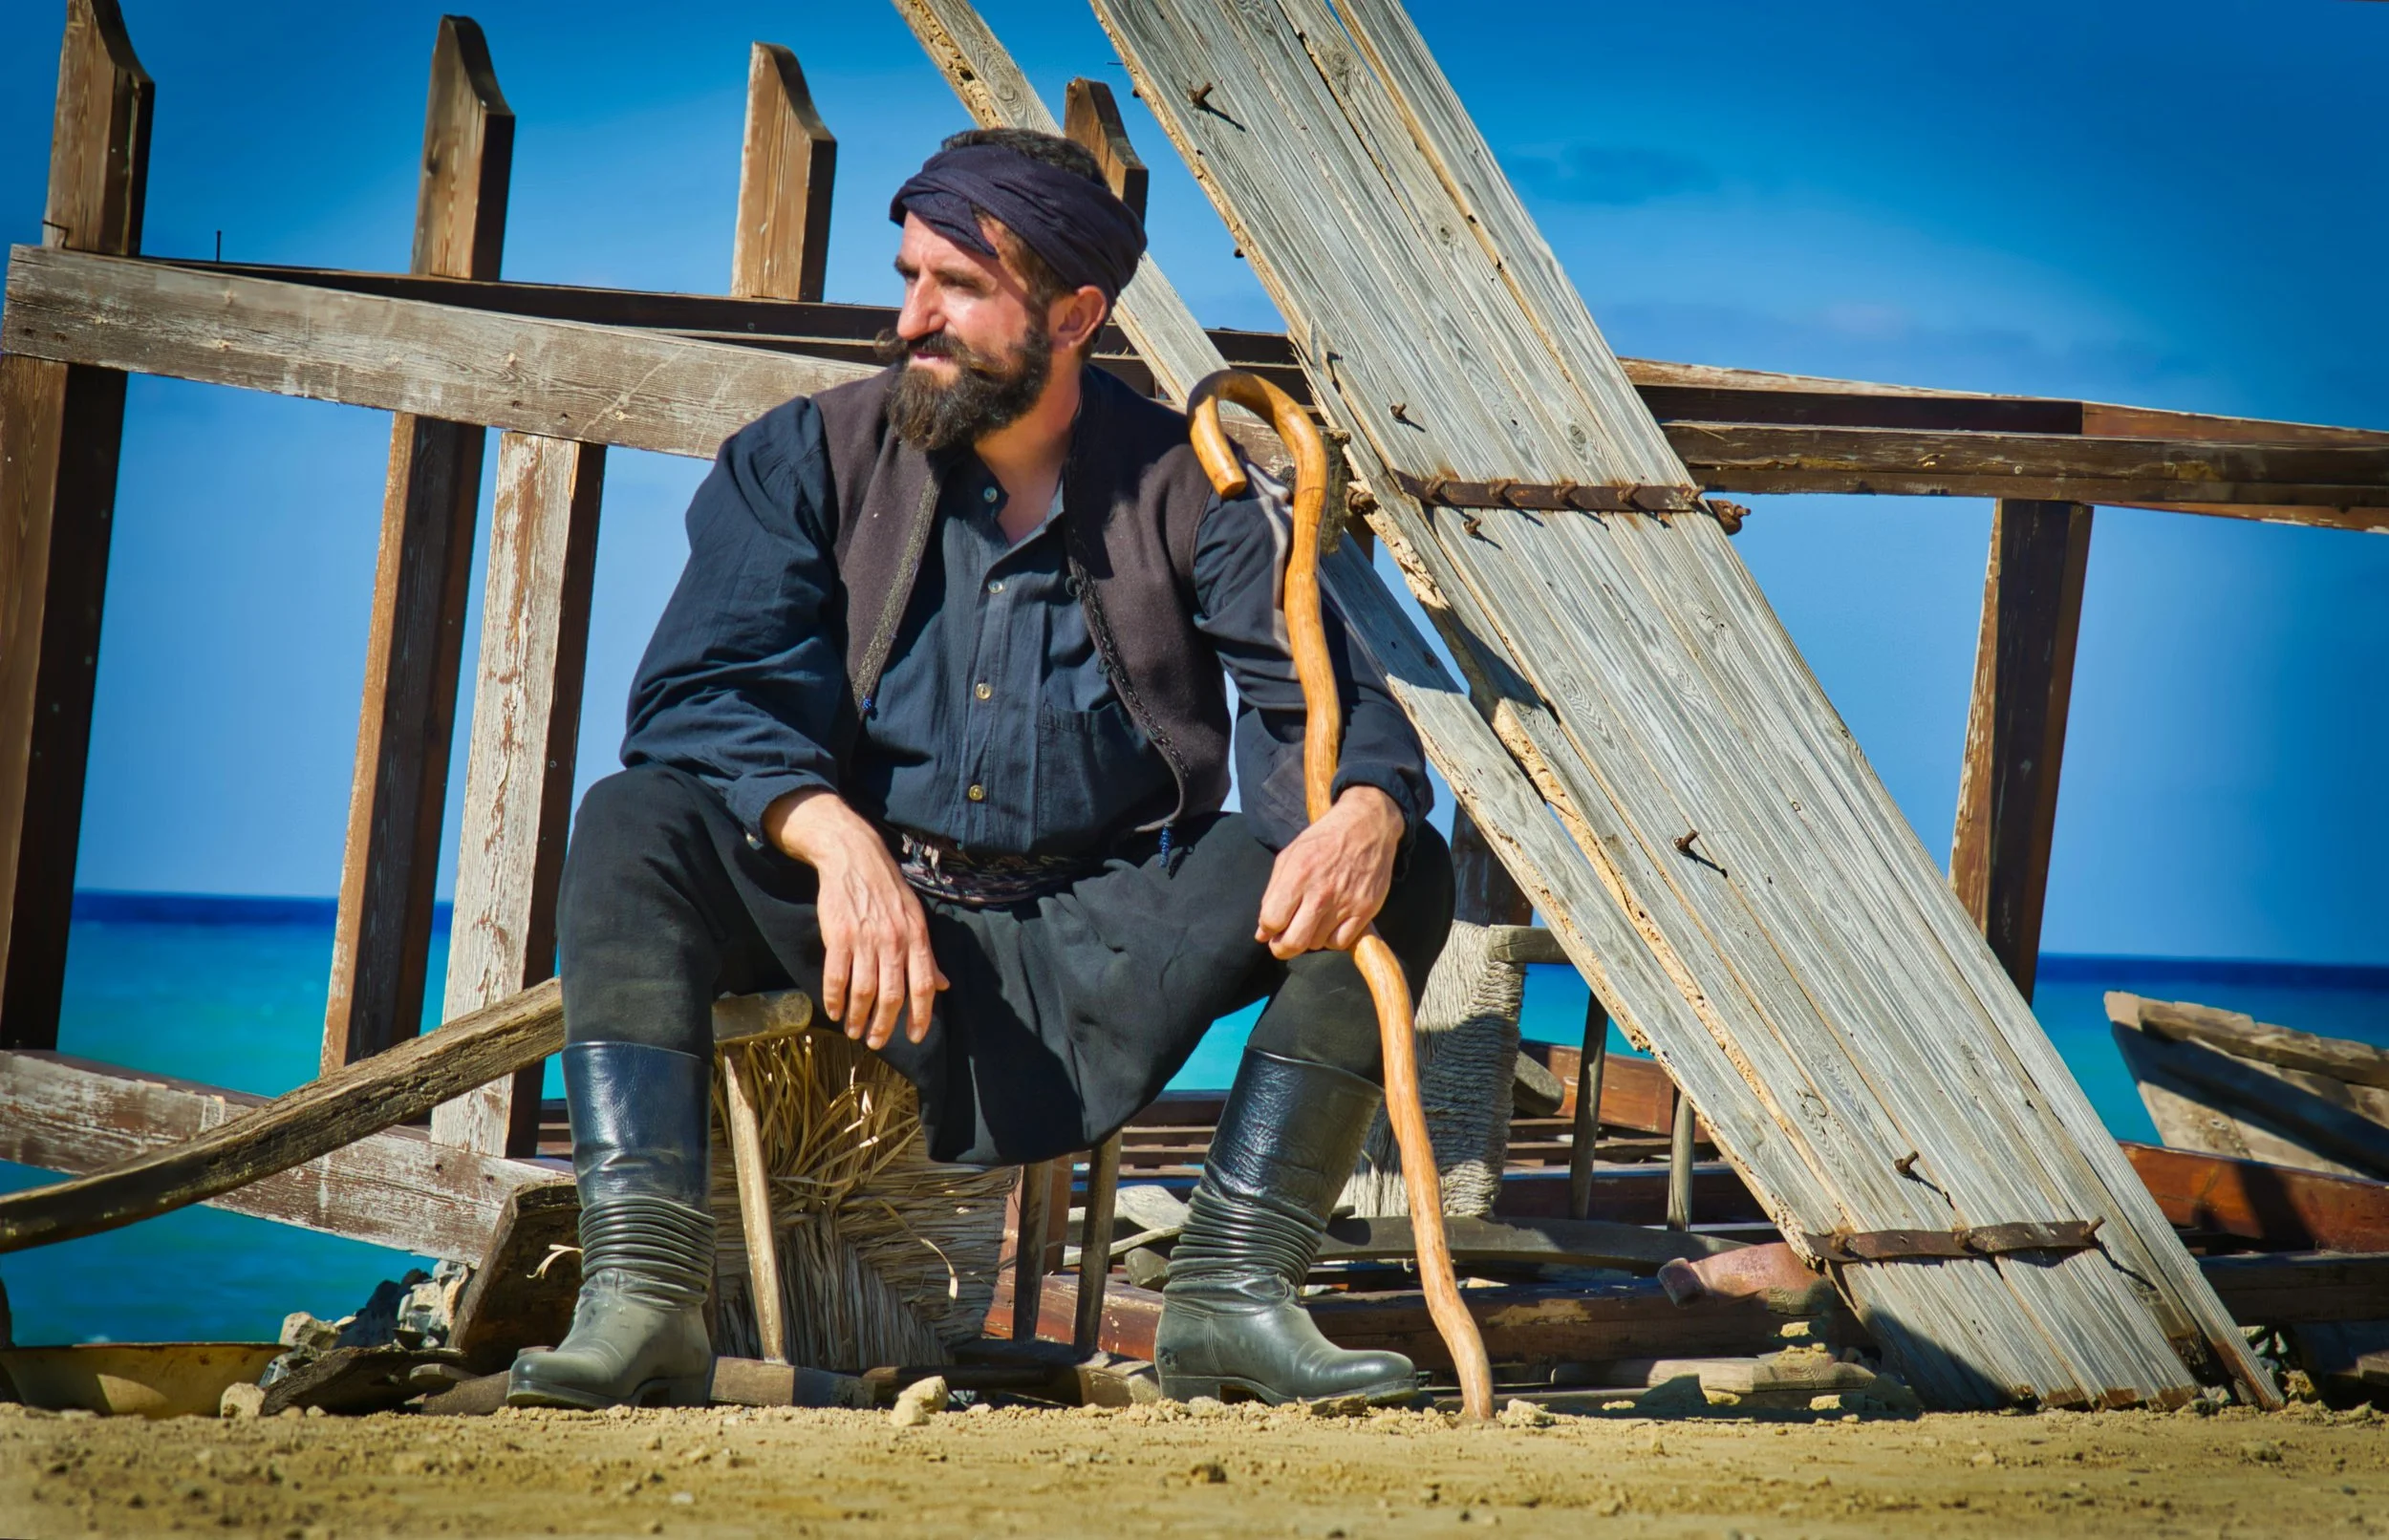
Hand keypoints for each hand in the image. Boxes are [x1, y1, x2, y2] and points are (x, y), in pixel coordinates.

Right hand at [762, 789, 947, 1049]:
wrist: (854, 858)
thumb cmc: (888, 890)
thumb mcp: (916, 918)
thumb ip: (927, 955)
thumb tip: (944, 985)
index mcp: (916, 937)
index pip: (924, 986)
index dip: (921, 1016)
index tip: (914, 1037)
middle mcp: (893, 941)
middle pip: (892, 995)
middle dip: (884, 1025)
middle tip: (876, 1042)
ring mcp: (865, 939)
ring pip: (864, 991)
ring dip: (858, 1017)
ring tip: (854, 1031)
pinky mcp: (838, 936)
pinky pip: (836, 976)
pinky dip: (835, 998)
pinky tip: (834, 1011)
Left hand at [1255, 786, 1405, 959]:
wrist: (1367, 825)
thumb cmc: (1324, 839)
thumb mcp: (1290, 855)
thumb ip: (1272, 893)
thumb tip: (1262, 932)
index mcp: (1297, 875)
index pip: (1271, 920)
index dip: (1267, 928)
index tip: (1271, 926)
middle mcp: (1321, 892)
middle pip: (1293, 942)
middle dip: (1282, 947)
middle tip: (1283, 942)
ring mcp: (1345, 903)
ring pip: (1317, 944)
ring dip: (1309, 938)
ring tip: (1312, 920)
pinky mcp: (1365, 910)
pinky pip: (1340, 942)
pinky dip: (1332, 939)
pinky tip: (1330, 923)